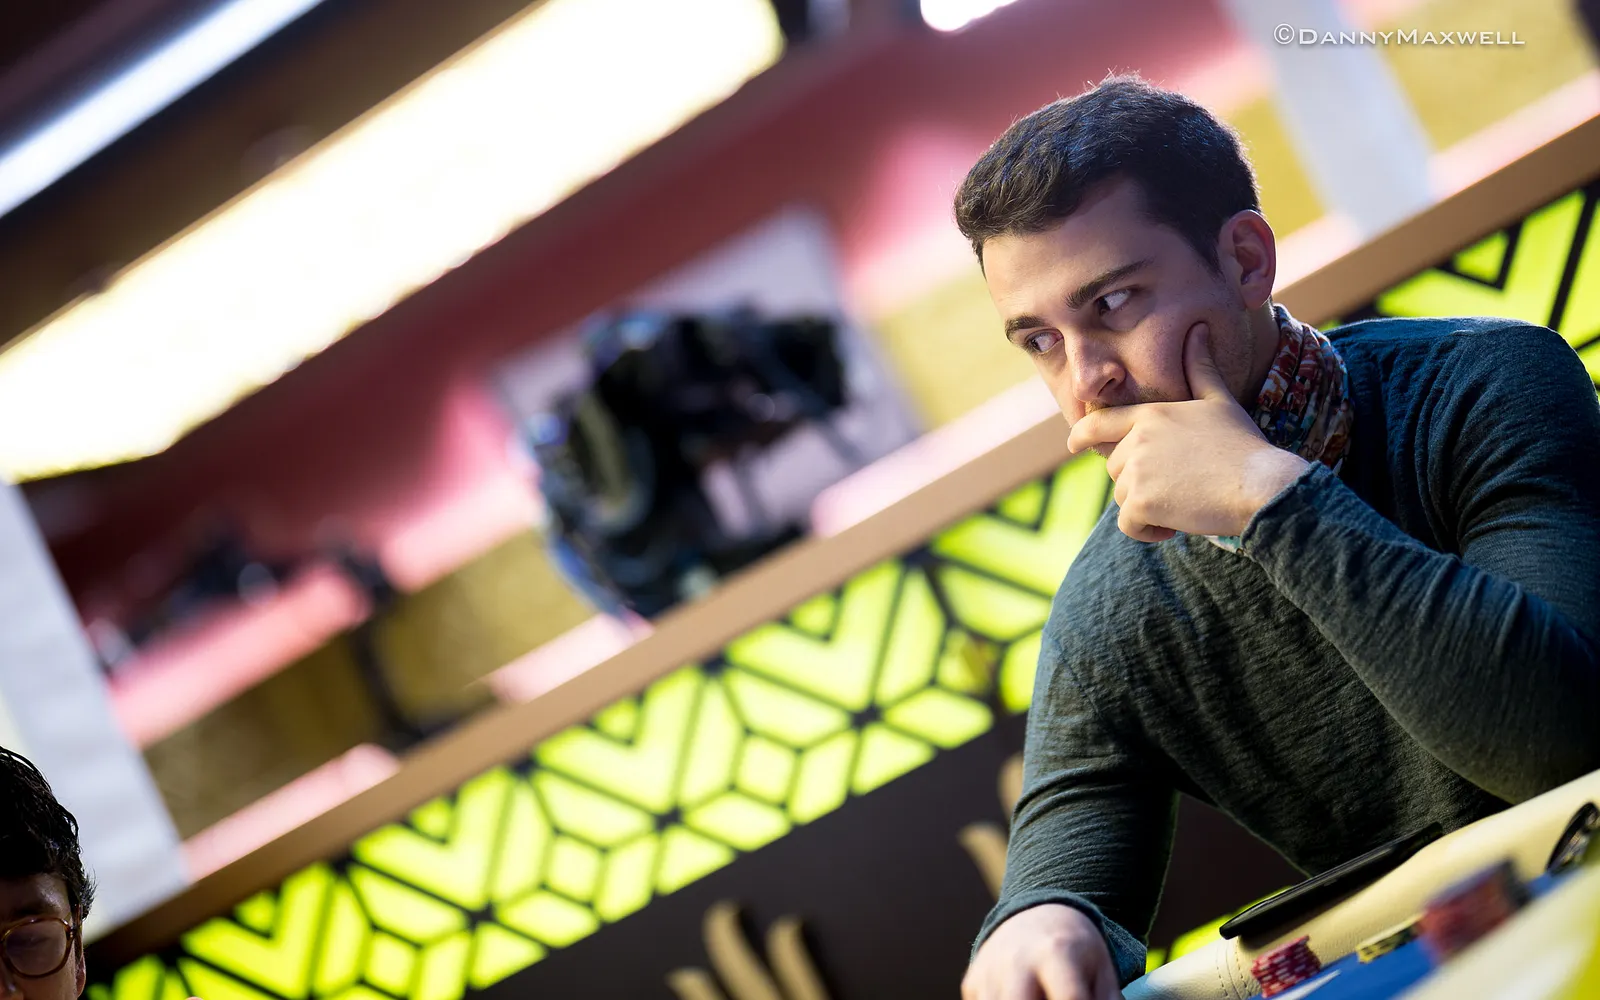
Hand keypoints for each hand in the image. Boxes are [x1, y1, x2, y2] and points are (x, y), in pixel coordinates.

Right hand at [962, 904, 1124, 999]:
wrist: (1037, 914)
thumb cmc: (1075, 949)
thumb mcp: (1101, 968)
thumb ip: (1108, 999)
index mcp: (1056, 953)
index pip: (1071, 999)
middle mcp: (1017, 960)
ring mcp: (990, 972)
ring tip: (1041, 995)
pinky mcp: (972, 984)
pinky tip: (1022, 995)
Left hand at [1067, 323, 1307, 542]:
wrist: (1260, 484)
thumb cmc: (1243, 444)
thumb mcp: (1220, 401)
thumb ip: (1200, 369)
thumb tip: (1197, 330)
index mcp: (1150, 414)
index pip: (1097, 423)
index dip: (1081, 435)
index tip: (1073, 444)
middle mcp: (1136, 440)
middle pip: (1116, 468)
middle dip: (1140, 482)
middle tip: (1180, 486)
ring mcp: (1136, 471)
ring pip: (1123, 498)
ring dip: (1147, 508)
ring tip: (1184, 503)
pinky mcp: (1141, 502)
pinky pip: (1129, 525)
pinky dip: (1148, 531)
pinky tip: (1174, 526)